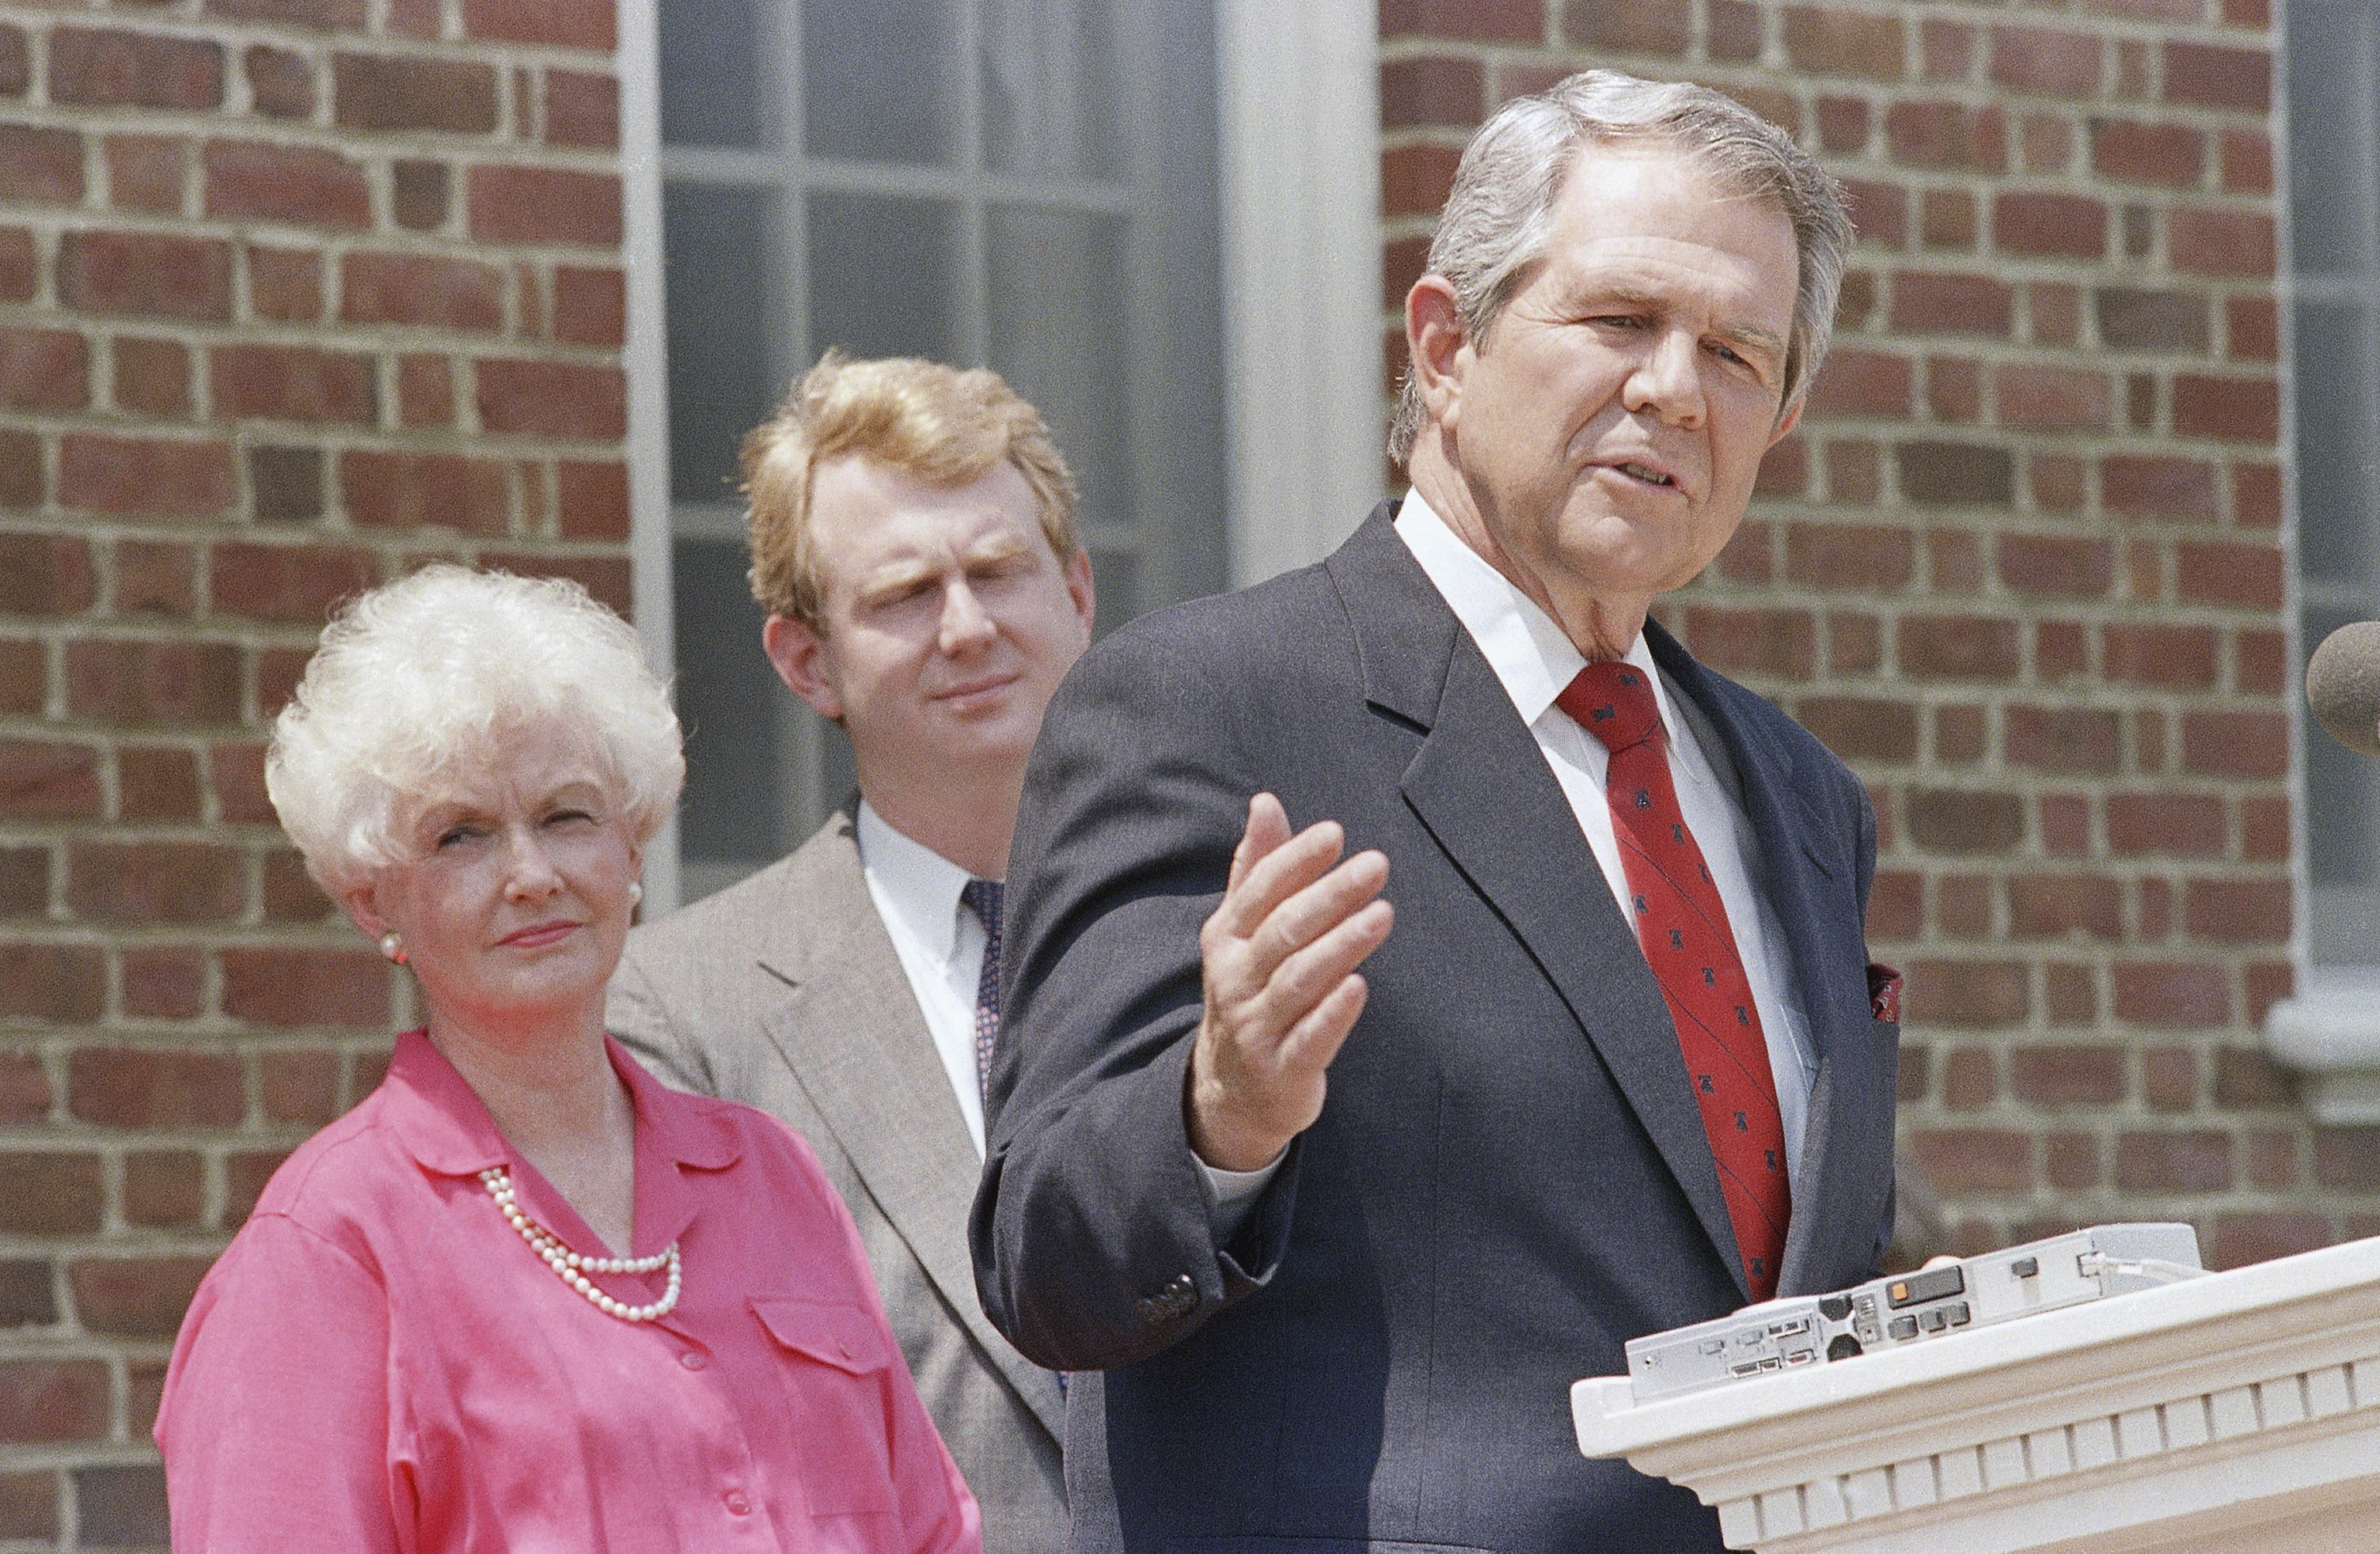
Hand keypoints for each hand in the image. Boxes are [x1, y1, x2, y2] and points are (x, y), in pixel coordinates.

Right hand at [1186, 793, 1392, 1171]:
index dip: (1297, 860)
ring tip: (1383, 914)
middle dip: (1330, 895)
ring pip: (1299, 980)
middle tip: (1376, 864)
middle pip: (1284, 930)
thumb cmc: (1250, 992)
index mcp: (1227, 937)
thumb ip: (1257, 868)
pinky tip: (1361, 985)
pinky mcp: (1283, 1069)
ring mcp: (1257, 1026)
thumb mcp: (1242, 932)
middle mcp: (1236, 978)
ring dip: (1341, 945)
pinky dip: (1334, 1013)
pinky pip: (1310, 1038)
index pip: (1260, 890)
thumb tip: (1265, 802)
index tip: (1335, 833)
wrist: (1231, 1092)